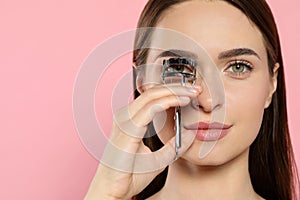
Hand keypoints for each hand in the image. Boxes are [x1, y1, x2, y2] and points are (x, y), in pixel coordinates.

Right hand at [84, 84, 200, 199]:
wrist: (113, 191)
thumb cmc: (130, 175)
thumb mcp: (160, 158)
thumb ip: (173, 145)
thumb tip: (190, 132)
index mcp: (131, 121)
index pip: (152, 98)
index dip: (173, 91)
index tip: (191, 93)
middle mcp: (126, 116)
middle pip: (153, 92)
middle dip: (177, 87)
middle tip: (197, 88)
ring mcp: (125, 120)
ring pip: (152, 96)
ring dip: (174, 91)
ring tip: (193, 92)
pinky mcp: (128, 128)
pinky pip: (150, 108)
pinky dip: (168, 101)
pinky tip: (182, 101)